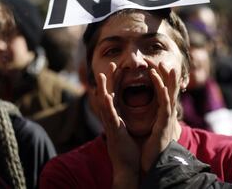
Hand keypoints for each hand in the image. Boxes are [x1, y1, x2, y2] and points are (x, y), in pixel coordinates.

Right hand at [95, 62, 138, 187]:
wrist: (128, 166)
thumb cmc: (129, 149)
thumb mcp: (128, 130)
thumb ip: (126, 119)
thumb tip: (128, 111)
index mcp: (117, 116)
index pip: (116, 94)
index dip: (116, 80)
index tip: (119, 67)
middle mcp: (111, 118)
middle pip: (108, 94)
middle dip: (109, 79)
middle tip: (111, 63)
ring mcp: (110, 124)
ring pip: (104, 103)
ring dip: (103, 88)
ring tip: (102, 75)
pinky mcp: (113, 131)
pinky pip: (109, 116)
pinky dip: (106, 105)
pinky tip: (104, 95)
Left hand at [140, 61, 180, 172]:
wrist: (150, 163)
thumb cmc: (149, 146)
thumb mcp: (150, 127)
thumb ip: (150, 117)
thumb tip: (146, 110)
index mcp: (162, 113)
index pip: (164, 91)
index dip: (162, 78)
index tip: (156, 66)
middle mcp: (167, 114)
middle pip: (170, 90)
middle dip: (168, 75)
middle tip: (164, 62)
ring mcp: (167, 119)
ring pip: (170, 95)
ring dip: (169, 80)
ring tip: (167, 67)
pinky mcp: (164, 124)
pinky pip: (165, 106)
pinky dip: (164, 94)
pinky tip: (162, 85)